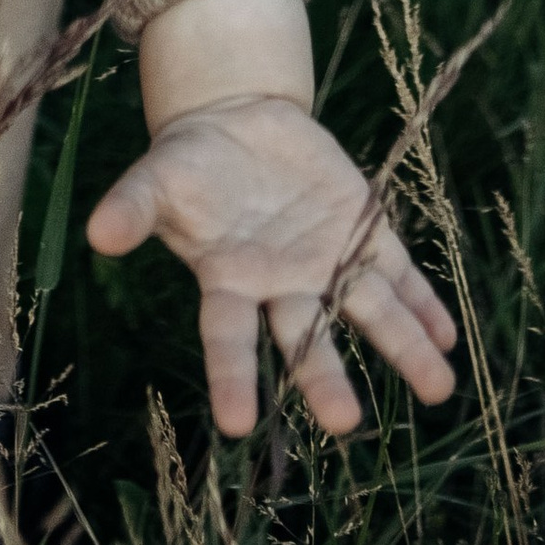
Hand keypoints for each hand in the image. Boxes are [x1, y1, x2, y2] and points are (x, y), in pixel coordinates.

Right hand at [88, 94, 457, 436]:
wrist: (237, 119)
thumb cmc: (189, 162)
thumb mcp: (158, 177)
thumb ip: (134, 207)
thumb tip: (97, 235)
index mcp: (229, 281)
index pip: (229, 339)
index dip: (232, 378)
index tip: (237, 425)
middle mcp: (283, 285)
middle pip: (306, 338)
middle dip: (326, 378)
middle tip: (346, 424)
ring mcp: (327, 261)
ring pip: (369, 312)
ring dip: (405, 349)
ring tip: (439, 389)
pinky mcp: (361, 229)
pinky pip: (397, 273)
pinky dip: (424, 303)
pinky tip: (448, 337)